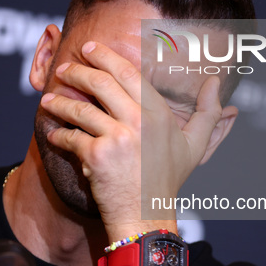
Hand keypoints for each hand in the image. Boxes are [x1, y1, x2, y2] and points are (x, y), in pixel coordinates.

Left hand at [40, 41, 222, 238]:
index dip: (105, 57)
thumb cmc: (167, 179)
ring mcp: (117, 138)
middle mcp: (139, 121)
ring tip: (49, 98)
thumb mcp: (195, 145)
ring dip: (60, 101)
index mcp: (159, 114)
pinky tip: (52, 133)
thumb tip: (217, 82)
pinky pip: (71, 137)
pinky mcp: (96, 156)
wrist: (145, 215)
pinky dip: (58, 134)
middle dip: (77, 70)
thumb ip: (209, 112)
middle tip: (64, 67)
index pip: (128, 74)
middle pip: (101, 83)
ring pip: (80, 109)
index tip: (90, 49)